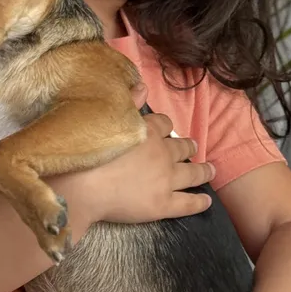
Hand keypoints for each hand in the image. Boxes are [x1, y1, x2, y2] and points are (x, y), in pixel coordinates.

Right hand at [85, 82, 214, 224]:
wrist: (81, 187)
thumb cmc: (86, 151)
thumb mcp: (105, 118)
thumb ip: (127, 104)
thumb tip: (143, 87)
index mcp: (148, 131)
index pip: (164, 124)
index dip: (166, 128)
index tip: (167, 131)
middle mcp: (162, 153)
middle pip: (182, 148)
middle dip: (188, 147)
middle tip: (193, 148)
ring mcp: (166, 180)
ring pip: (192, 174)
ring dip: (203, 171)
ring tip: (210, 171)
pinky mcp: (163, 204)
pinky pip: (188, 202)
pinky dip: (199, 202)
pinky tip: (207, 201)